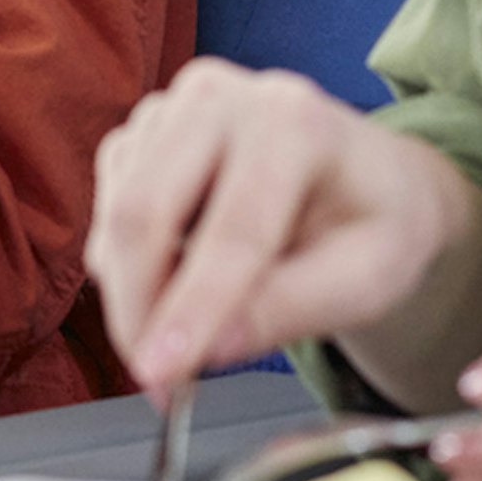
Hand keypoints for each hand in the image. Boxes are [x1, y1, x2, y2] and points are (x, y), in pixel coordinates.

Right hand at [85, 58, 481, 396]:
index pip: (231, 231)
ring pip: (115, 217)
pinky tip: (179, 277)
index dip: (191, 311)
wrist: (368, 178)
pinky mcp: (141, 132)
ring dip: (132, 294)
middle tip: (155, 383)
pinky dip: (127, 265)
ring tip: (186, 334)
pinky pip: (107, 211)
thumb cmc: (374, 224)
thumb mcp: (365, 278)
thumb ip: (290, 308)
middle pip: (144, 212)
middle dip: (138, 309)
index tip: (161, 376)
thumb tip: (207, 349)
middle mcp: (221, 97)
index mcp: (294, 122)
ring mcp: (171, 108)